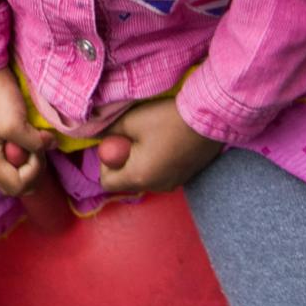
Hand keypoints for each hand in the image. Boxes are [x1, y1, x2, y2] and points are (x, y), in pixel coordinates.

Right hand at [0, 68, 53, 198]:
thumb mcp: (16, 124)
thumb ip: (34, 144)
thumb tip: (51, 146)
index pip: (17, 185)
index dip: (34, 171)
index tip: (38, 148)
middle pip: (15, 186)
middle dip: (33, 172)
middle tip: (38, 148)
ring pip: (16, 175)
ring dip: (31, 163)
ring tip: (35, 142)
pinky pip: (14, 162)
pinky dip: (26, 155)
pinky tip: (29, 139)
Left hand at [95, 96, 222, 194]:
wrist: (208, 118)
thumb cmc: (166, 119)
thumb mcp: (130, 121)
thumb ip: (108, 131)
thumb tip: (96, 135)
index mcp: (139, 177)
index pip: (106, 182)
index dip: (105, 162)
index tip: (116, 141)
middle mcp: (156, 187)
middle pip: (126, 179)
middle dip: (123, 159)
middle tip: (133, 136)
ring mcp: (173, 184)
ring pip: (144, 176)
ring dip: (140, 160)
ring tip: (151, 137)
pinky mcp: (185, 177)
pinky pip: (160, 173)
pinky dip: (156, 161)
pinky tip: (166, 141)